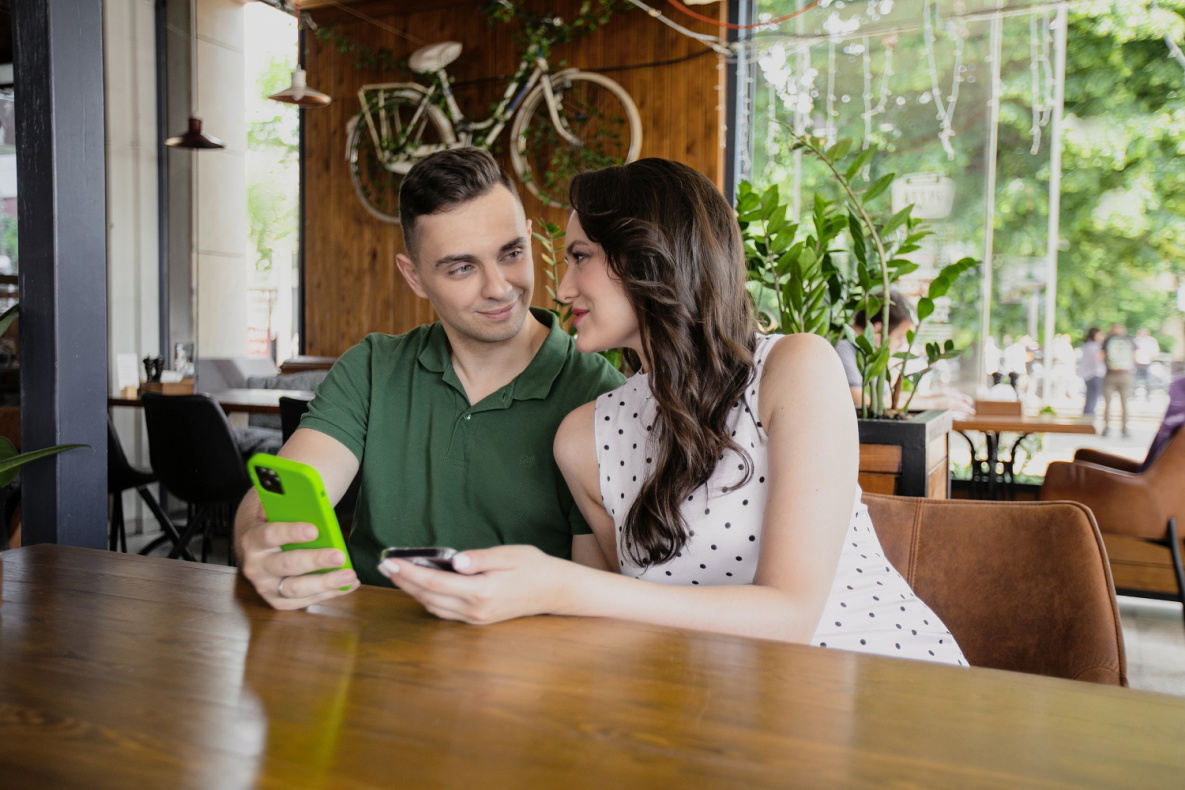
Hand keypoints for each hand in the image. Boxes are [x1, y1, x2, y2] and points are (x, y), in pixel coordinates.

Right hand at [236, 500, 358, 610]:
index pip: (270, 534)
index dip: (291, 532)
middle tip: (340, 556)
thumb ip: (290, 503)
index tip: (314, 530)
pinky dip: (330, 593)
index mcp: (253, 538)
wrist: (260, 548)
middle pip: (287, 564)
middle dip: (316, 561)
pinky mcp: (278, 601)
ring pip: (297, 588)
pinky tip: (349, 584)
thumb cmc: (277, 524)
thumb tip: (315, 495)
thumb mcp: (278, 510)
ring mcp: (266, 587)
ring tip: (350, 575)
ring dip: (326, 582)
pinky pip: (306, 600)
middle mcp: (255, 566)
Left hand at [378, 545, 567, 624]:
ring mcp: (476, 618)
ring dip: (413, 591)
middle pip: (428, 596)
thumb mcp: (509, 554)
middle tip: (384, 564)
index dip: (409, 572)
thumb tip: (454, 561)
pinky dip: (428, 599)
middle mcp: (475, 610)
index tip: (390, 560)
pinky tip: (421, 587)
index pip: (434, 582)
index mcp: (481, 591)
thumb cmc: (534, 567)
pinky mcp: (478, 620)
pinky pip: (445, 612)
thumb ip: (480, 559)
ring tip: (397, 574)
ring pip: (434, 607)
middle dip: (403, 581)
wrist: (555, 591)